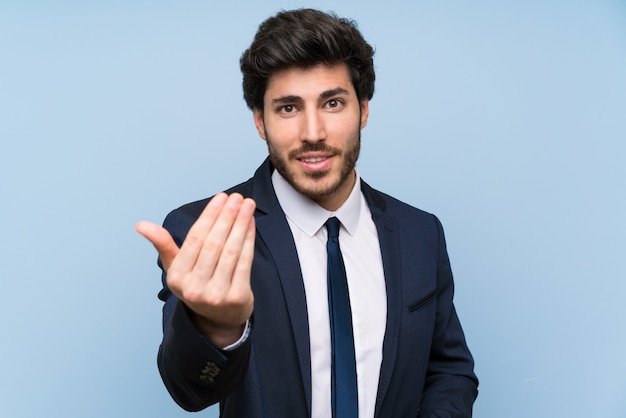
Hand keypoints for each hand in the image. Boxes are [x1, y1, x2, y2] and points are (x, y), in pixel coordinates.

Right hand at [136, 193, 255, 346]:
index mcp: (177, 277)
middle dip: (227, 216)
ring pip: (231, 251)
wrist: (218, 318)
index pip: (195, 239)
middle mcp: (194, 287)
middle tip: (237, 197)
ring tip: (248, 205)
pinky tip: (251, 224)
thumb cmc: (197, 283)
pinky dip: (249, 240)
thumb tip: (141, 225)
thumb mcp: (176, 267)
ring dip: (241, 224)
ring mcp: (216, 295)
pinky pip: (245, 262)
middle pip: (214, 244)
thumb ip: (163, 244)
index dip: (210, 216)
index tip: (221, 198)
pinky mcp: (237, 298)